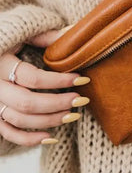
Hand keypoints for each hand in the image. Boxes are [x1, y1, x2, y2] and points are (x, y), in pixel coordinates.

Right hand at [0, 26, 89, 146]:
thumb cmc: (9, 38)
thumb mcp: (25, 33)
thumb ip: (46, 36)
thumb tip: (73, 33)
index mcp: (1, 62)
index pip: (32, 77)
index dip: (59, 80)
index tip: (82, 79)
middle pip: (26, 103)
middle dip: (57, 103)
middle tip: (80, 100)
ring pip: (19, 119)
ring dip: (49, 121)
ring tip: (72, 114)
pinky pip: (8, 132)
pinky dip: (28, 139)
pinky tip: (51, 137)